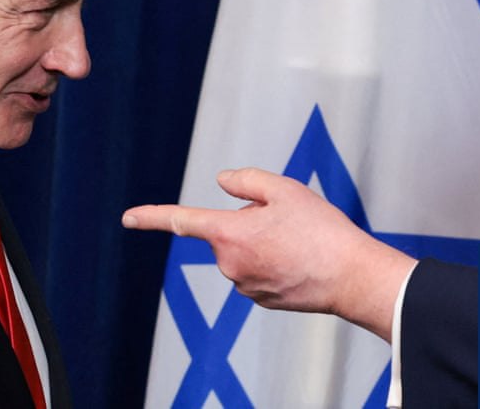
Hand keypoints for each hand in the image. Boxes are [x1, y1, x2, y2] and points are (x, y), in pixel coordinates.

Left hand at [122, 167, 415, 341]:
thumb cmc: (321, 231)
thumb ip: (247, 180)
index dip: (152, 216)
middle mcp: (230, 264)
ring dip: (263, 242)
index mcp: (229, 233)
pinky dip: (274, 262)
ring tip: (301, 242)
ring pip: (244, 252)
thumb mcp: (286, 189)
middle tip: (289, 220)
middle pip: (228, 231)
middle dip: (249, 220)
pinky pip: (258, 271)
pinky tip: (301, 260)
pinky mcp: (262, 300)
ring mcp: (245, 286)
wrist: (352, 277)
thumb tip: (223, 181)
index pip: (182, 220)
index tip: (128, 218)